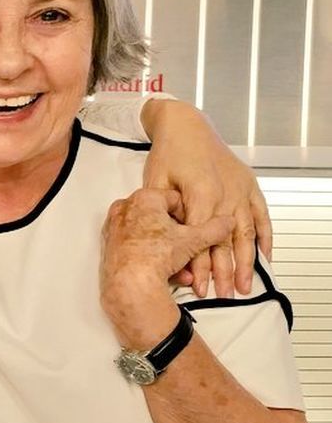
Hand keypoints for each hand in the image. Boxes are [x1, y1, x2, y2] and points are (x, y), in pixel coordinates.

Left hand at [100, 189, 232, 345]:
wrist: (130, 284)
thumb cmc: (159, 255)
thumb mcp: (193, 240)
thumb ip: (214, 228)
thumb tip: (228, 220)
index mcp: (144, 197)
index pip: (176, 199)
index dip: (191, 216)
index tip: (198, 231)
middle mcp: (125, 207)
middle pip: (161, 219)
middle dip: (180, 238)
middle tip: (192, 252)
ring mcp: (114, 226)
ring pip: (150, 236)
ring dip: (170, 252)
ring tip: (185, 271)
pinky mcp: (109, 245)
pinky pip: (137, 246)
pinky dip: (153, 258)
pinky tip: (170, 274)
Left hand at [141, 99, 271, 297]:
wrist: (186, 126)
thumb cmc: (167, 154)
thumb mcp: (156, 181)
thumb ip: (166, 211)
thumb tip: (167, 240)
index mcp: (201, 194)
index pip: (202, 239)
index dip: (201, 266)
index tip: (201, 288)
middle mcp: (225, 194)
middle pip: (227, 241)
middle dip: (226, 272)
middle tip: (225, 296)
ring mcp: (241, 190)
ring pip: (246, 233)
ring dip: (246, 262)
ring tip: (245, 286)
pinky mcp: (248, 185)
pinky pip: (261, 216)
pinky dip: (265, 238)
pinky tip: (266, 259)